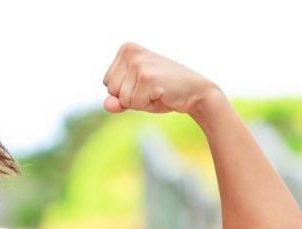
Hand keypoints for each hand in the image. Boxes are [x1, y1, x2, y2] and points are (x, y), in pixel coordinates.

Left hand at [103, 42, 217, 115]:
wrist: (195, 92)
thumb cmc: (162, 92)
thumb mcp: (134, 96)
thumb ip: (117, 100)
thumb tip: (107, 104)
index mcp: (126, 50)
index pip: (107, 84)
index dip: (125, 92)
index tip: (143, 85)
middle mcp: (130, 52)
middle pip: (112, 91)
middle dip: (130, 98)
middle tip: (151, 89)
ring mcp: (139, 64)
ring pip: (123, 99)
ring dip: (139, 102)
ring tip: (156, 91)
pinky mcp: (147, 77)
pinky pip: (134, 104)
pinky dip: (147, 105)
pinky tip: (161, 94)